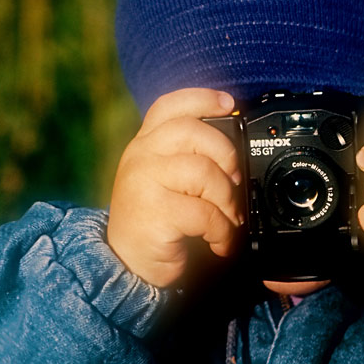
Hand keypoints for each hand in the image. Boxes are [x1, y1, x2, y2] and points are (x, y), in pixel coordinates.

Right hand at [107, 88, 242, 287]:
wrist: (127, 265)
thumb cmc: (155, 220)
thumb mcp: (166, 180)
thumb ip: (188, 157)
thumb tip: (236, 149)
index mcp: (146, 144)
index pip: (169, 106)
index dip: (201, 98)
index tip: (229, 104)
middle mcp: (140, 156)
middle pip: (192, 131)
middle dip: (226, 155)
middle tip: (235, 181)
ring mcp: (143, 182)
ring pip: (203, 171)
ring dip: (227, 199)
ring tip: (229, 219)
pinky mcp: (153, 213)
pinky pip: (204, 213)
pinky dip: (222, 231)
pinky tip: (219, 242)